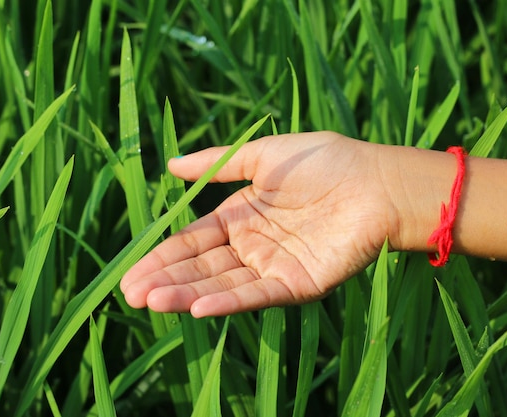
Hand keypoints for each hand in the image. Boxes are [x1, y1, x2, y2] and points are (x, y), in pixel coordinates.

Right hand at [120, 132, 400, 316]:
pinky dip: (229, 302)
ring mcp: (274, 268)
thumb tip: (169, 165)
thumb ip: (218, 163)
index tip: (130, 273)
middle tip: (128, 295)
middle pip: (202, 268)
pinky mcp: (299, 285)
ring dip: (187, 295)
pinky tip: (199, 307)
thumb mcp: (264, 156)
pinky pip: (258, 295)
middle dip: (165, 280)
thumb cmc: (326, 162)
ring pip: (223, 285)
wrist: (378, 180)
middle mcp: (253, 247)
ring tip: (150, 302)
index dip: (163, 256)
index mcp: (242, 218)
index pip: (194, 242)